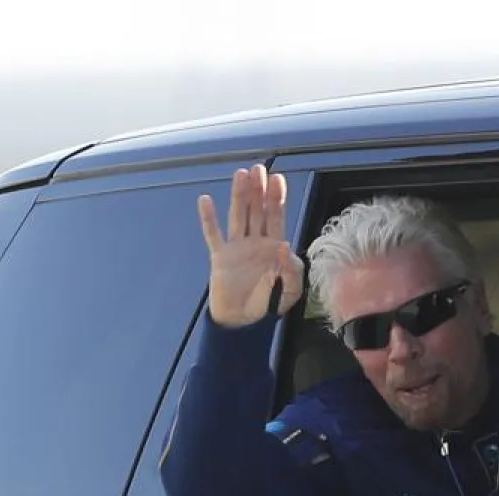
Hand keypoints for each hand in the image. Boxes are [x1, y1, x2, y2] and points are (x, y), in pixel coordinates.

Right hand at [197, 165, 304, 326]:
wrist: (244, 324)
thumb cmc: (268, 305)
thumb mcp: (291, 290)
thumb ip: (292, 268)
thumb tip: (284, 244)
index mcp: (274, 247)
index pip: (276, 217)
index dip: (277, 198)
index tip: (277, 179)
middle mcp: (255, 243)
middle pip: (257, 210)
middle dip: (258, 190)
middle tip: (258, 168)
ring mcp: (236, 248)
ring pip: (238, 216)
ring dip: (239, 195)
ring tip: (240, 174)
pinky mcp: (220, 258)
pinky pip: (213, 235)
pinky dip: (209, 218)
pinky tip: (206, 200)